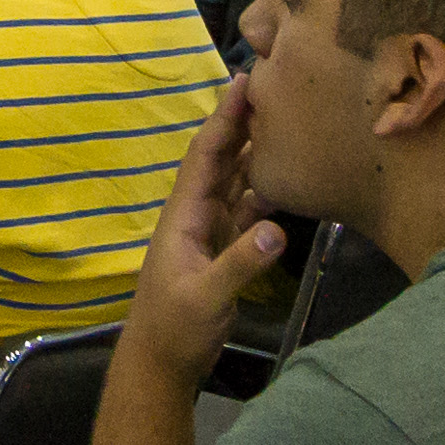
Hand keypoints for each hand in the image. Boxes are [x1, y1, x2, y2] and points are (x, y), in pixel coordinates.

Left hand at [121, 81, 284, 388]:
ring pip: (233, 181)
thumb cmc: (174, 328)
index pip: (205, 156)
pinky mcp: (222, 250)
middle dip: (241, 123)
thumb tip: (277, 227)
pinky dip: (263, 190)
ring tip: (281, 121)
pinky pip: (244, 209)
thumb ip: (240, 264)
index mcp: (184, 216)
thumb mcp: (207, 298)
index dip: (224, 119)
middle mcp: (195, 215)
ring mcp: (208, 232)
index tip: (244, 82)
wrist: (161, 362)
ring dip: (253, 151)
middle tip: (270, 87)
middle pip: (220, 159)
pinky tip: (283, 178)